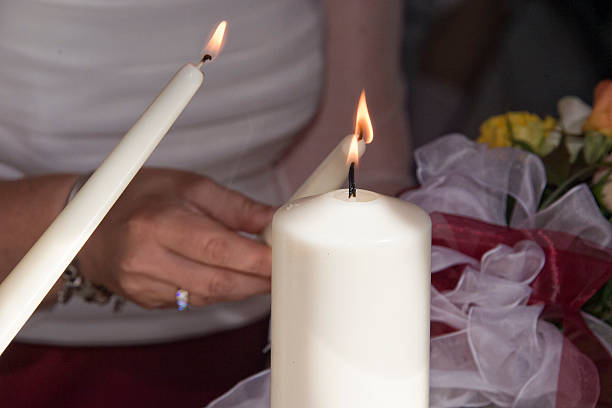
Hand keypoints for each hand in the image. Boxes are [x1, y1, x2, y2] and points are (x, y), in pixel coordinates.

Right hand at [77, 168, 274, 308]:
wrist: (86, 223)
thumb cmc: (137, 196)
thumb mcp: (187, 186)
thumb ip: (233, 206)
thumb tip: (271, 221)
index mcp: (157, 224)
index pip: (219, 249)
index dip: (257, 260)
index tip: (283, 259)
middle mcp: (147, 260)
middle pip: (217, 281)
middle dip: (257, 280)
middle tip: (281, 270)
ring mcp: (144, 287)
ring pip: (208, 296)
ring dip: (241, 288)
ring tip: (260, 272)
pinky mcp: (146, 301)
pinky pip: (193, 302)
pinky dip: (218, 291)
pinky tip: (230, 277)